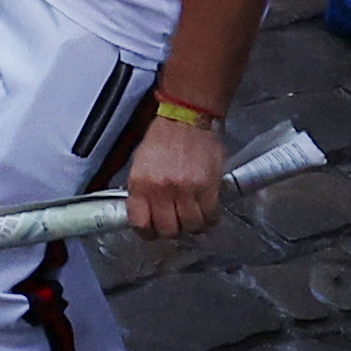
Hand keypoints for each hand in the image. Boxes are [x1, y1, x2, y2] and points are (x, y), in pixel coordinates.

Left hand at [125, 118, 228, 241]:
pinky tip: (207, 212)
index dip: (147, 232)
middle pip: (168, 230)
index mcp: (141, 183)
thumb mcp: (140, 163)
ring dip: (193, 226)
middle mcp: (162, 189)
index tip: (152, 231)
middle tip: (176, 224)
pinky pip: (211, 216)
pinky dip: (210, 219)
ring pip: (191, 227)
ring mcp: (186, 189)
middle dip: (172, 231)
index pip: (140, 223)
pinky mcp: (208, 187)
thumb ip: (141, 189)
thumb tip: (144, 212)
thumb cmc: (164, 137)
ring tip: (193, 217)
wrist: (187, 117)